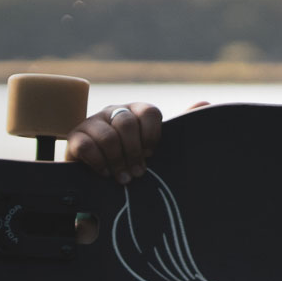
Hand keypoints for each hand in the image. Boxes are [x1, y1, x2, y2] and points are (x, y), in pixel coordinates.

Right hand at [65, 101, 207, 182]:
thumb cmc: (133, 160)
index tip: (152, 155)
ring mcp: (93, 123)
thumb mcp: (156, 146)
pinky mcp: (75, 137)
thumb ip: (180, 125)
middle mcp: (114, 112)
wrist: (99, 178)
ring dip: (118, 161)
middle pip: (127, 123)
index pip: (148, 112)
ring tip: (123, 179)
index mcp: (136, 112)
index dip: (152, 136)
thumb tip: (206, 102)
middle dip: (134, 152)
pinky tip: (105, 174)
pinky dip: (99, 163)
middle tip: (138, 173)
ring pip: (108, 136)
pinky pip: (87, 146)